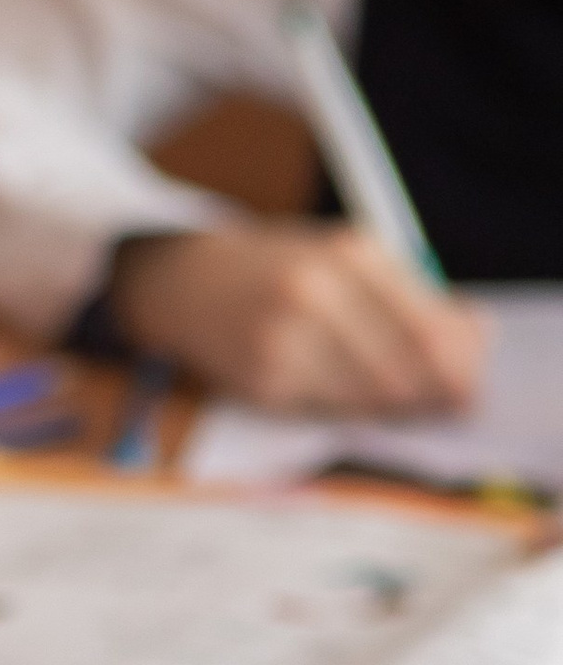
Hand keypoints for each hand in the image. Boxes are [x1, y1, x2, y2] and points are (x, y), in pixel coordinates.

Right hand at [112, 224, 486, 414]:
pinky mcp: (260, 380)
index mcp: (352, 254)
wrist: (188, 279)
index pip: (428, 328)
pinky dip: (347, 411)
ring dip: (394, 409)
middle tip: (449, 408)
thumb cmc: (281, 271)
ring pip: (368, 398)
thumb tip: (477, 338)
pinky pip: (327, 411)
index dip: (459, 367)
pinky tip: (347, 398)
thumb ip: (411, 295)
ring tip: (401, 404)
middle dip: (433, 396)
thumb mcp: (346, 259)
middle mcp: (317, 293)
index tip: (471, 387)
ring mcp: (284, 339)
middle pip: (403, 371)